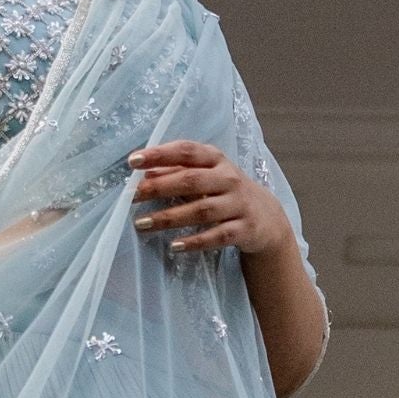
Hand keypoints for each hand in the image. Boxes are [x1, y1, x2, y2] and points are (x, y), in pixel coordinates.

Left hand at [128, 142, 290, 259]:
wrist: (266, 218)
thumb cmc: (226, 192)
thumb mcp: (207, 176)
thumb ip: (179, 173)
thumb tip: (144, 175)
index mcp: (216, 160)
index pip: (187, 151)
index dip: (160, 154)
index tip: (133, 161)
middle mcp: (228, 179)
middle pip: (191, 181)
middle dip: (159, 188)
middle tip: (132, 197)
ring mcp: (237, 204)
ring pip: (201, 210)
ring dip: (169, 218)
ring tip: (142, 224)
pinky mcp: (243, 229)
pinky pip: (217, 236)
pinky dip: (195, 242)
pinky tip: (174, 246)